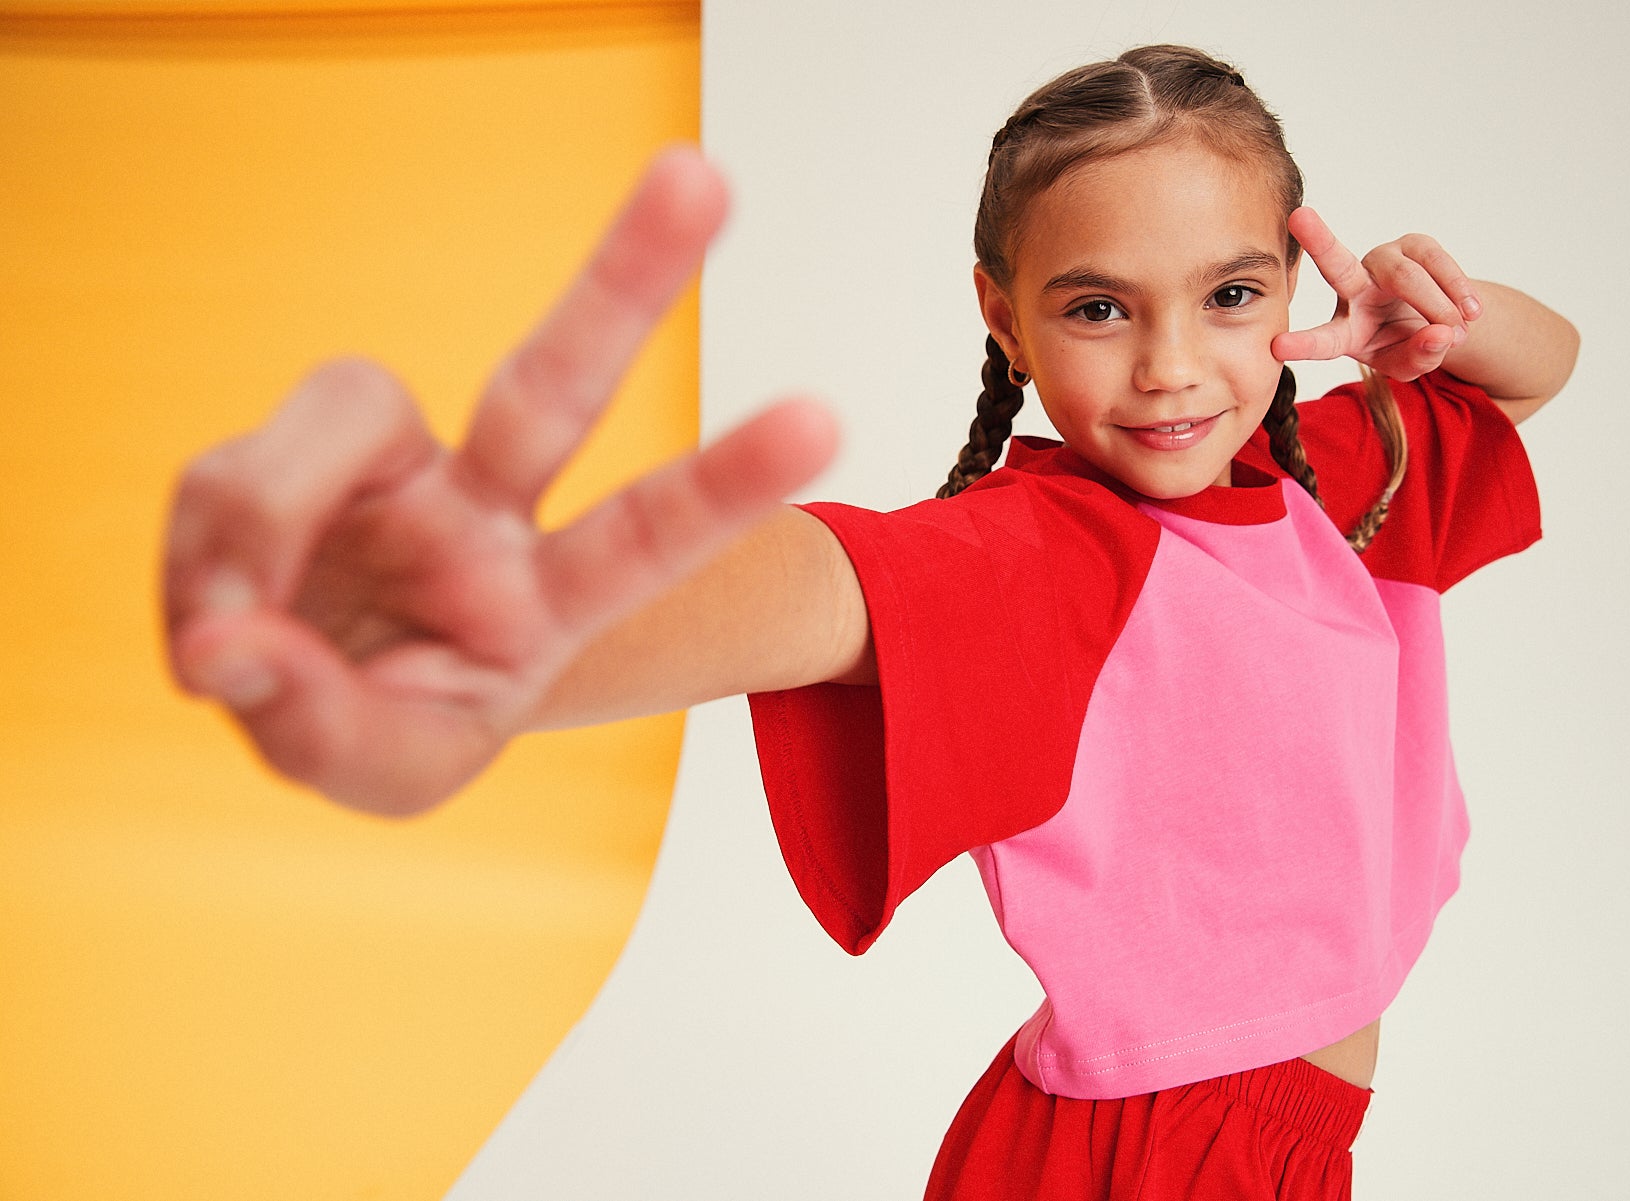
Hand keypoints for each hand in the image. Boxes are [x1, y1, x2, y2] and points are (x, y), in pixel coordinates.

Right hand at [162, 148, 837, 814]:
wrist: (298, 690)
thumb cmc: (378, 726)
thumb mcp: (379, 773)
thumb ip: (318, 728)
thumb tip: (231, 648)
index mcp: (548, 598)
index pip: (649, 535)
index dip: (728, 479)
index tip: (824, 416)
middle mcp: (487, 508)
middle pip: (556, 382)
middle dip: (629, 280)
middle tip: (704, 174)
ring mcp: (395, 467)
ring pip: (351, 402)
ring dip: (268, 514)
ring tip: (221, 640)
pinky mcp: (302, 453)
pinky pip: (230, 474)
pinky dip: (203, 558)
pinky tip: (205, 633)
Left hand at [1272, 207, 1482, 380]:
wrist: (1439, 320)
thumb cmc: (1410, 345)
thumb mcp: (1412, 364)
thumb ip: (1421, 357)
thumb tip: (1442, 335)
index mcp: (1344, 330)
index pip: (1323, 340)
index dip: (1303, 345)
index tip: (1277, 347)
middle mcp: (1354, 289)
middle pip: (1337, 265)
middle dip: (1319, 241)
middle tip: (1299, 216)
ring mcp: (1382, 263)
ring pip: (1406, 277)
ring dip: (1437, 307)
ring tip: (1458, 334)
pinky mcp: (1414, 246)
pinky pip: (1437, 263)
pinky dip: (1457, 290)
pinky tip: (1470, 313)